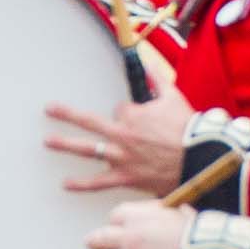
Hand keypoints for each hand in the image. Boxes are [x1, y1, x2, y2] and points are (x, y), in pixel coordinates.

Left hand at [46, 69, 192, 195]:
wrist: (202, 161)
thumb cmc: (190, 131)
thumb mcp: (174, 98)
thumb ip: (158, 80)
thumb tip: (148, 64)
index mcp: (132, 115)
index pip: (119, 110)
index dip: (129, 114)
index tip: (142, 121)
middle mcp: (122, 135)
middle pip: (88, 122)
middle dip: (66, 114)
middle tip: (49, 110)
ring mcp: (121, 157)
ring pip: (87, 150)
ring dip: (65, 145)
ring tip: (47, 142)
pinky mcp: (126, 177)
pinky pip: (100, 182)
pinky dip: (82, 184)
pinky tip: (66, 184)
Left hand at [85, 201, 191, 248]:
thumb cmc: (198, 237)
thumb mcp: (175, 213)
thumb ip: (154, 213)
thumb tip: (149, 213)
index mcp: (135, 216)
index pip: (113, 217)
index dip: (118, 225)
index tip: (120, 230)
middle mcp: (126, 237)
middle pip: (97, 239)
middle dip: (98, 242)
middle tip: (97, 245)